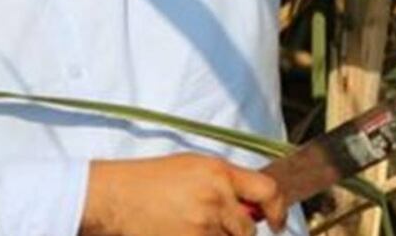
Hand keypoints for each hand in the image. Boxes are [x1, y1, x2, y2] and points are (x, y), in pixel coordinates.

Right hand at [81, 154, 287, 235]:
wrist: (117, 198)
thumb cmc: (151, 180)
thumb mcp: (194, 167)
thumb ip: (227, 182)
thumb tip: (254, 203)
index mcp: (219, 173)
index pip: (268, 190)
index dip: (278, 209)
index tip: (276, 221)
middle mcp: (215, 198)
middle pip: (249, 229)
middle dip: (238, 232)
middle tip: (215, 225)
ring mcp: (202, 225)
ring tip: (190, 226)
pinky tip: (182, 231)